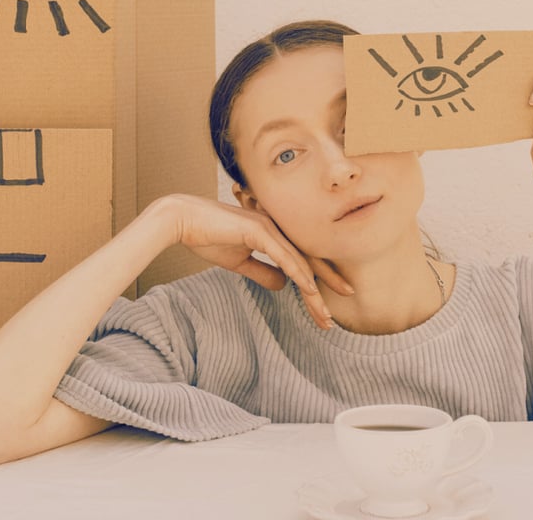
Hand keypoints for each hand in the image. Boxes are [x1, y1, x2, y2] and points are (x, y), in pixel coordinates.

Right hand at [151, 194, 348, 328]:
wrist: (183, 221)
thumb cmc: (208, 237)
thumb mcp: (239, 263)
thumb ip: (262, 272)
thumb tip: (282, 286)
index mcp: (274, 234)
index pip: (302, 258)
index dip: (318, 278)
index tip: (329, 300)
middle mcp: (277, 228)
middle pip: (309, 258)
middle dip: (329, 279)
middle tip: (349, 296)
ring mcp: (269, 227)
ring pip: (299, 261)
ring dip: (314, 289)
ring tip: (325, 312)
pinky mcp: (257, 231)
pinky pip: (282, 255)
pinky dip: (297, 273)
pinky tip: (309, 289)